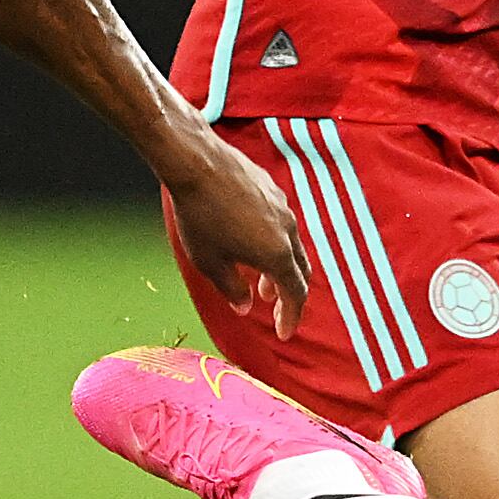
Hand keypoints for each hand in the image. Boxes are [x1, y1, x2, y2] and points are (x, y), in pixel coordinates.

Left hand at [161, 134, 310, 336]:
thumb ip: (231, 288)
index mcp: (277, 255)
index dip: (291, 317)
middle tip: (274, 309)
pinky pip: (282, 225)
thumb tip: (244, 306)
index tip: (283, 333)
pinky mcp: (272, 190)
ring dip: (280, 268)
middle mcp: (288, 231)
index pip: (295, 294)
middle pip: (300, 271)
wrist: (197, 164)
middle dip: (288, 294)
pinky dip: (274, 244)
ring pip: (292, 246)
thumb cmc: (200, 217)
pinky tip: (251, 242)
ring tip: (260, 279)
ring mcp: (283, 208)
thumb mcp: (210, 263)